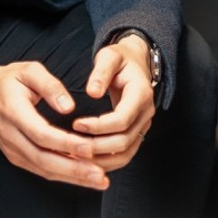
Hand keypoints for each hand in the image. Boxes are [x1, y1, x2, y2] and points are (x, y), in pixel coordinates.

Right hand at [0, 59, 110, 189]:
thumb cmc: (9, 80)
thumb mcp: (30, 70)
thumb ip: (50, 85)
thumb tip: (69, 107)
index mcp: (13, 112)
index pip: (41, 134)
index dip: (65, 143)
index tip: (89, 148)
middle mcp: (10, 135)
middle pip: (44, 158)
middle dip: (74, 170)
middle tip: (100, 175)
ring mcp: (12, 149)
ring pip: (43, 169)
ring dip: (72, 177)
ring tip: (99, 180)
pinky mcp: (16, 156)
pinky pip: (41, 169)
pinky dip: (63, 175)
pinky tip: (83, 177)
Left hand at [69, 34, 155, 171]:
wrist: (136, 64)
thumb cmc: (120, 59)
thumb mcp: (109, 56)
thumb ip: (101, 72)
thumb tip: (92, 93)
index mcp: (141, 94)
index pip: (121, 119)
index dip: (98, 126)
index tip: (76, 124)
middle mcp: (146, 114)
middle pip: (123, 141)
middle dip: (96, 146)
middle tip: (71, 145)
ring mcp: (143, 126)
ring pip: (125, 154)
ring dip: (101, 160)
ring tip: (76, 158)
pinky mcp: (136, 134)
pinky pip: (124, 155)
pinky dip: (106, 161)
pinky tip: (86, 161)